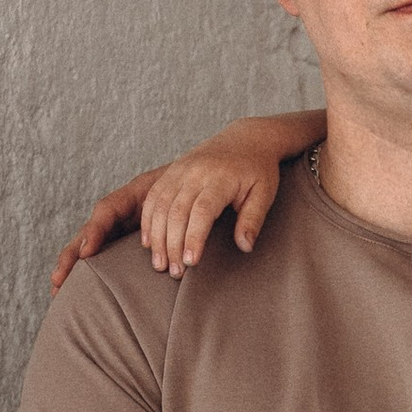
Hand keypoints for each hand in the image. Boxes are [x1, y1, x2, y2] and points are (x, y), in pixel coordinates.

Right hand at [47, 116, 308, 293]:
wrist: (245, 139)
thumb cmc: (258, 171)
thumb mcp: (265, 193)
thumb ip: (253, 219)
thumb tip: (245, 246)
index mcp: (220, 177)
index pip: (202, 210)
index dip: (194, 237)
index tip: (191, 263)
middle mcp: (195, 172)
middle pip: (176, 210)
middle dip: (172, 244)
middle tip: (175, 273)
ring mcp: (179, 171)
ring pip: (159, 205)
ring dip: (155, 236)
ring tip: (160, 264)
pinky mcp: (170, 173)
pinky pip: (151, 197)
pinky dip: (147, 221)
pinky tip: (148, 243)